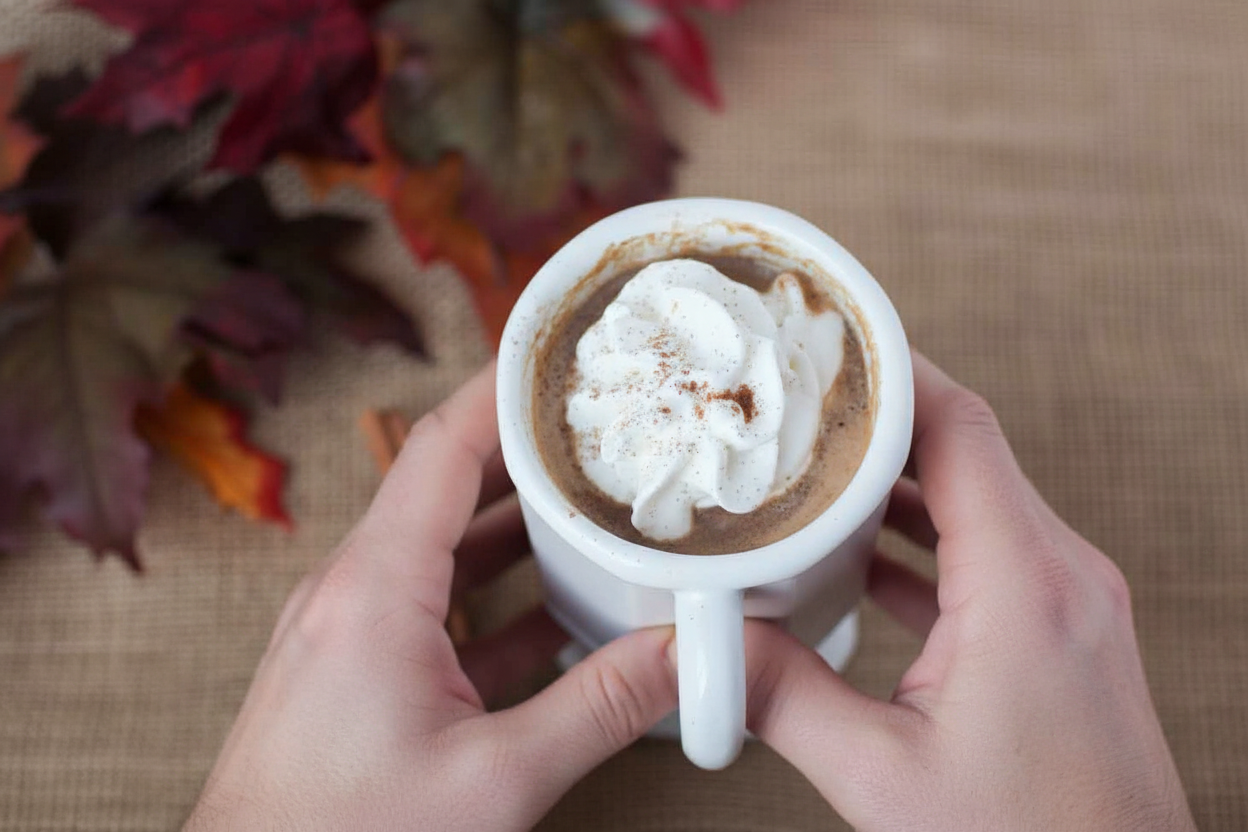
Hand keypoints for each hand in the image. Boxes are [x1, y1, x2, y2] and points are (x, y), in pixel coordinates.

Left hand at [184, 363, 677, 831]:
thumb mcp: (495, 781)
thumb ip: (600, 708)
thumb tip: (688, 656)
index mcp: (375, 589)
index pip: (445, 445)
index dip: (506, 386)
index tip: (563, 348)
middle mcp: (352, 591)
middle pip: (449, 485)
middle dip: (530, 451)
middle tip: (605, 424)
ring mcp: (348, 630)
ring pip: (443, 547)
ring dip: (516, 526)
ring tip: (596, 505)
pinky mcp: (355, 670)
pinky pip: (433, 606)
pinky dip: (494, 594)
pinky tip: (557, 611)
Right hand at [741, 351, 1196, 830]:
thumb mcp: (883, 778)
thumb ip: (787, 699)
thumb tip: (709, 647)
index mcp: (1025, 588)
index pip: (958, 430)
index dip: (892, 371)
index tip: (829, 339)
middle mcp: (1062, 575)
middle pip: (966, 447)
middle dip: (879, 413)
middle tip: (801, 394)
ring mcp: (1069, 600)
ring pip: (976, 495)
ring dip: (898, 475)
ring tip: (818, 463)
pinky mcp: (1062, 629)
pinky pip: (986, 548)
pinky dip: (922, 533)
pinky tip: (859, 552)